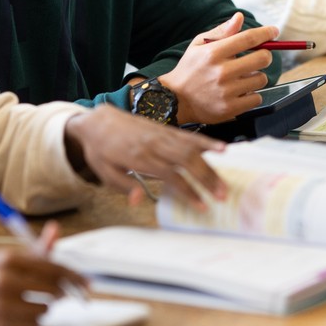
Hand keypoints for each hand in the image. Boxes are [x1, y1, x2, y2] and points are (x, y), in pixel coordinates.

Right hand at [0, 247, 85, 325]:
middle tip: (54, 294)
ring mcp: (1, 304)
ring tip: (22, 303)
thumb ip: (30, 249)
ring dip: (40, 308)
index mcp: (8, 258)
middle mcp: (6, 280)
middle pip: (54, 290)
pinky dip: (27, 322)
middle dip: (57, 293)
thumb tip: (55, 231)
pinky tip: (14, 315)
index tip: (86, 283)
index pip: (55, 268)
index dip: (75, 277)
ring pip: (43, 310)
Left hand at [64, 106, 227, 207]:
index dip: (188, 191)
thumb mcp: (104, 172)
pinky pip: (189, 136)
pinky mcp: (166, 129)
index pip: (170, 175)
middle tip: (223, 195)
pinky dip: (206, 142)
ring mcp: (162, 134)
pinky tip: (222, 149)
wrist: (100, 121)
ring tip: (225, 181)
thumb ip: (123, 186)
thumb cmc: (102, 150)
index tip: (202, 205)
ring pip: (191, 148)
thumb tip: (138, 201)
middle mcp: (154, 144)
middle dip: (207, 178)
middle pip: (186, 160)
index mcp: (139, 157)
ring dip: (210, 165)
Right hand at [158, 12, 277, 125]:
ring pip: (261, 79)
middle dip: (265, 55)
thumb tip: (239, 17)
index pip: (248, 38)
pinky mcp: (230, 109)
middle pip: (262, 58)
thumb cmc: (190, 69)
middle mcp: (221, 72)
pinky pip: (256, 98)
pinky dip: (252, 95)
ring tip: (242, 78)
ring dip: (256, 76)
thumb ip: (221, 32)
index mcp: (214, 53)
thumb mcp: (199, 45)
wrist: (175, 99)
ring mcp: (227, 92)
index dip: (266, 33)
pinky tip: (239, 92)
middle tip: (259, 57)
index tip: (274, 31)